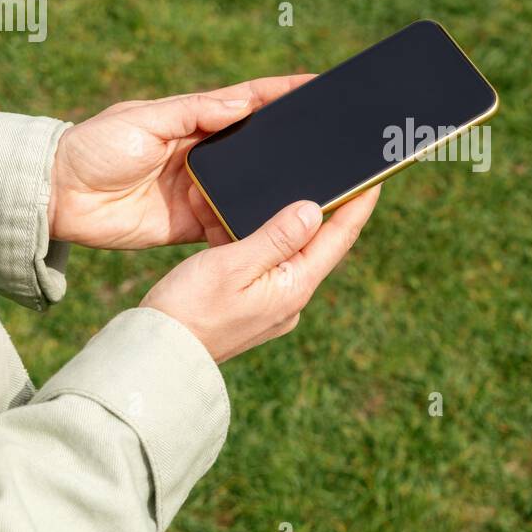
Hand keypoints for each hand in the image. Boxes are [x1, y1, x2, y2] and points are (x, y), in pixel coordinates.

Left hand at [48, 76, 313, 248]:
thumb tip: (244, 102)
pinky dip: (253, 226)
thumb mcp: (143, 120)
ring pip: (251, 187)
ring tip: (319, 185)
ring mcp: (201, 189)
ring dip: (278, 187)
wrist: (58, 197)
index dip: (283, 93)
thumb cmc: (94, 146)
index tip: (318, 83)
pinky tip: (281, 226)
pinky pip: (230, 225)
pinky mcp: (192, 224)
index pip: (248, 102)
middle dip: (293, 142)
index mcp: (194, 119)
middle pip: (259, 146)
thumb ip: (193, 113)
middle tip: (333, 139)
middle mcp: (204, 153)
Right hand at [141, 186, 380, 361]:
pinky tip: (221, 216)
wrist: (156, 357)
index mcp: (294, 288)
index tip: (375, 179)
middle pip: (313, 243)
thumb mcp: (233, 265)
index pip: (338, 239)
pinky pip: (254, 263)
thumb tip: (314, 211)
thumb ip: (276, 236)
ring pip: (278, 249)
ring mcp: (269, 304)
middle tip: (331, 175)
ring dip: (267, 220)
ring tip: (262, 190)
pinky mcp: (246, 306)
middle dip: (316, 208)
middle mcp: (289, 298)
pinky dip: (242, 238)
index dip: (358, 206)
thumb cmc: (189, 310)